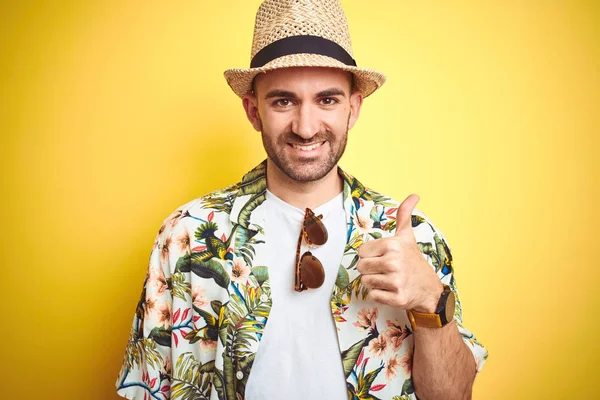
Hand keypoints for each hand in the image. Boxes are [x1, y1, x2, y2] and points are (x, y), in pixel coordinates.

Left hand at [357, 194, 442, 312]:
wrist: (429, 288)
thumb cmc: (413, 260)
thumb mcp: (407, 236)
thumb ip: (404, 215)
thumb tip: (414, 195)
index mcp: (392, 245)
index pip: (361, 252)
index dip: (369, 255)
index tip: (383, 257)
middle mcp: (394, 262)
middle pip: (361, 267)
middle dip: (370, 269)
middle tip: (385, 269)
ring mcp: (396, 281)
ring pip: (365, 282)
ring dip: (374, 282)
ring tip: (389, 279)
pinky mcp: (396, 298)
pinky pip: (373, 296)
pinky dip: (380, 295)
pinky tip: (391, 290)